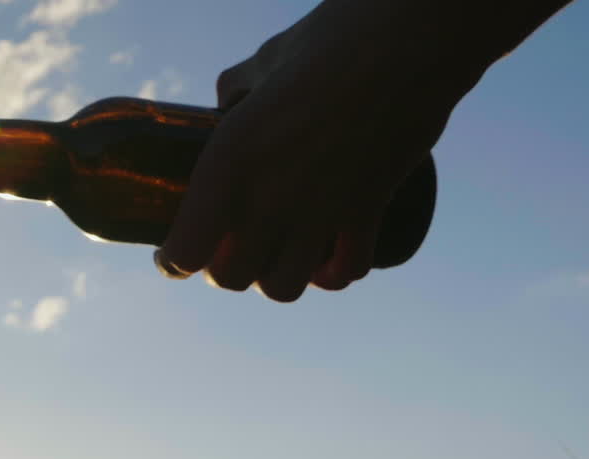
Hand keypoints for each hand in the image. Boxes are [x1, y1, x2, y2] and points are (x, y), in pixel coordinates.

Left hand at [156, 0, 482, 300]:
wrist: (416, 42)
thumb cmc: (334, 40)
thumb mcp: (266, 60)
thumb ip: (237, 86)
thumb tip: (226, 100)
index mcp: (229, 163)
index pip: (187, 252)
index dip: (174, 263)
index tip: (173, 258)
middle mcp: (269, 200)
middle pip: (232, 278)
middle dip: (223, 270)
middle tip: (226, 250)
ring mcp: (321, 213)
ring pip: (283, 288)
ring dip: (273, 278)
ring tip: (273, 256)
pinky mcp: (367, 213)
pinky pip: (344, 271)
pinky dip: (331, 274)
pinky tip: (324, 261)